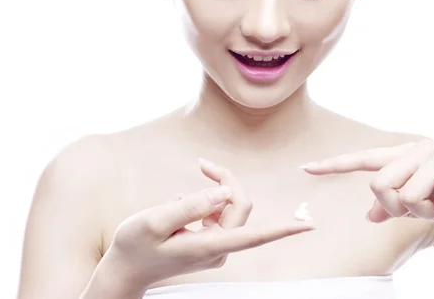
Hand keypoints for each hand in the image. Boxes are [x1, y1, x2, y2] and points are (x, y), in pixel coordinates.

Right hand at [109, 162, 314, 289]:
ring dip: (210, 191)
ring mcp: (213, 247)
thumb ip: (190, 205)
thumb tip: (223, 192)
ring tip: (176, 196)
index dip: (284, 229)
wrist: (124, 270)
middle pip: (238, 206)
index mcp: (208, 246)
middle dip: (226, 181)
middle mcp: (218, 248)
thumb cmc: (134, 246)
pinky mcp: (206, 243)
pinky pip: (213, 214)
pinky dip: (199, 203)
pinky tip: (175, 207)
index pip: (255, 236)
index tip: (309, 225)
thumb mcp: (154, 221)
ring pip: (226, 208)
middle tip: (202, 164)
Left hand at [301, 139, 433, 223]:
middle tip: (420, 210)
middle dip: (398, 209)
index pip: (363, 160)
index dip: (333, 165)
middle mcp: (418, 150)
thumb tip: (369, 216)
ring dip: (428, 212)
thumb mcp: (423, 208)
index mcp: (404, 157)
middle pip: (381, 185)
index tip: (305, 168)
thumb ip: (395, 208)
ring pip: (411, 194)